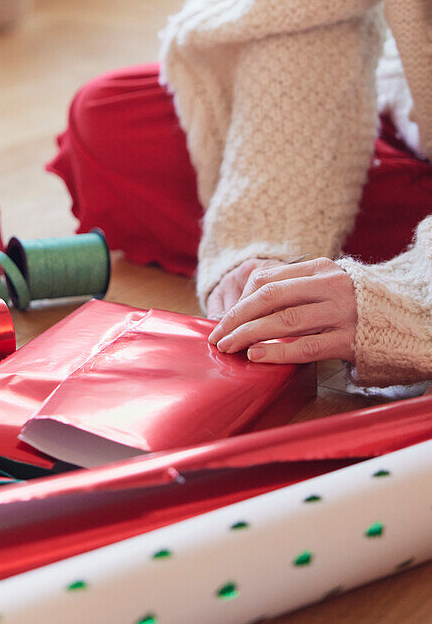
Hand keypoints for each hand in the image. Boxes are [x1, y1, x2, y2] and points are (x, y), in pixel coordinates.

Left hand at [207, 257, 356, 364]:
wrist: (407, 316)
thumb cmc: (356, 301)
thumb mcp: (327, 282)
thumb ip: (294, 286)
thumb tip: (249, 302)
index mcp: (320, 267)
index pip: (267, 279)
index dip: (240, 300)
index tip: (224, 318)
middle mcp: (329, 285)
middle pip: (270, 298)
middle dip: (237, 317)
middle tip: (217, 335)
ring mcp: (340, 312)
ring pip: (284, 321)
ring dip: (249, 335)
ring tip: (228, 346)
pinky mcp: (349, 339)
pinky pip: (306, 347)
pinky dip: (277, 351)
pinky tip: (257, 356)